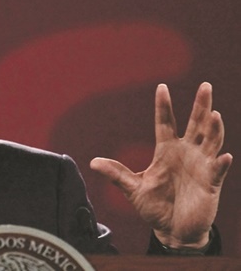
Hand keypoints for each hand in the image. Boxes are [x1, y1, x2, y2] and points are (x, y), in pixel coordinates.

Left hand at [90, 83, 232, 247]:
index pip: (165, 123)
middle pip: (195, 124)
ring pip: (211, 141)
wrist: (172, 230)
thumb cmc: (155, 207)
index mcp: (166, 150)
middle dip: (201, 105)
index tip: (161, 87)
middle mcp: (186, 153)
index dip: (163, 106)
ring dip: (214, 129)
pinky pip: (218, 170)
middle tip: (205, 86)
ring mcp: (201, 166)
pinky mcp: (211, 183)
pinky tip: (223, 156)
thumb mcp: (133, 188)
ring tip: (214, 114)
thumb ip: (117, 174)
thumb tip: (92, 162)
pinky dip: (220, 163)